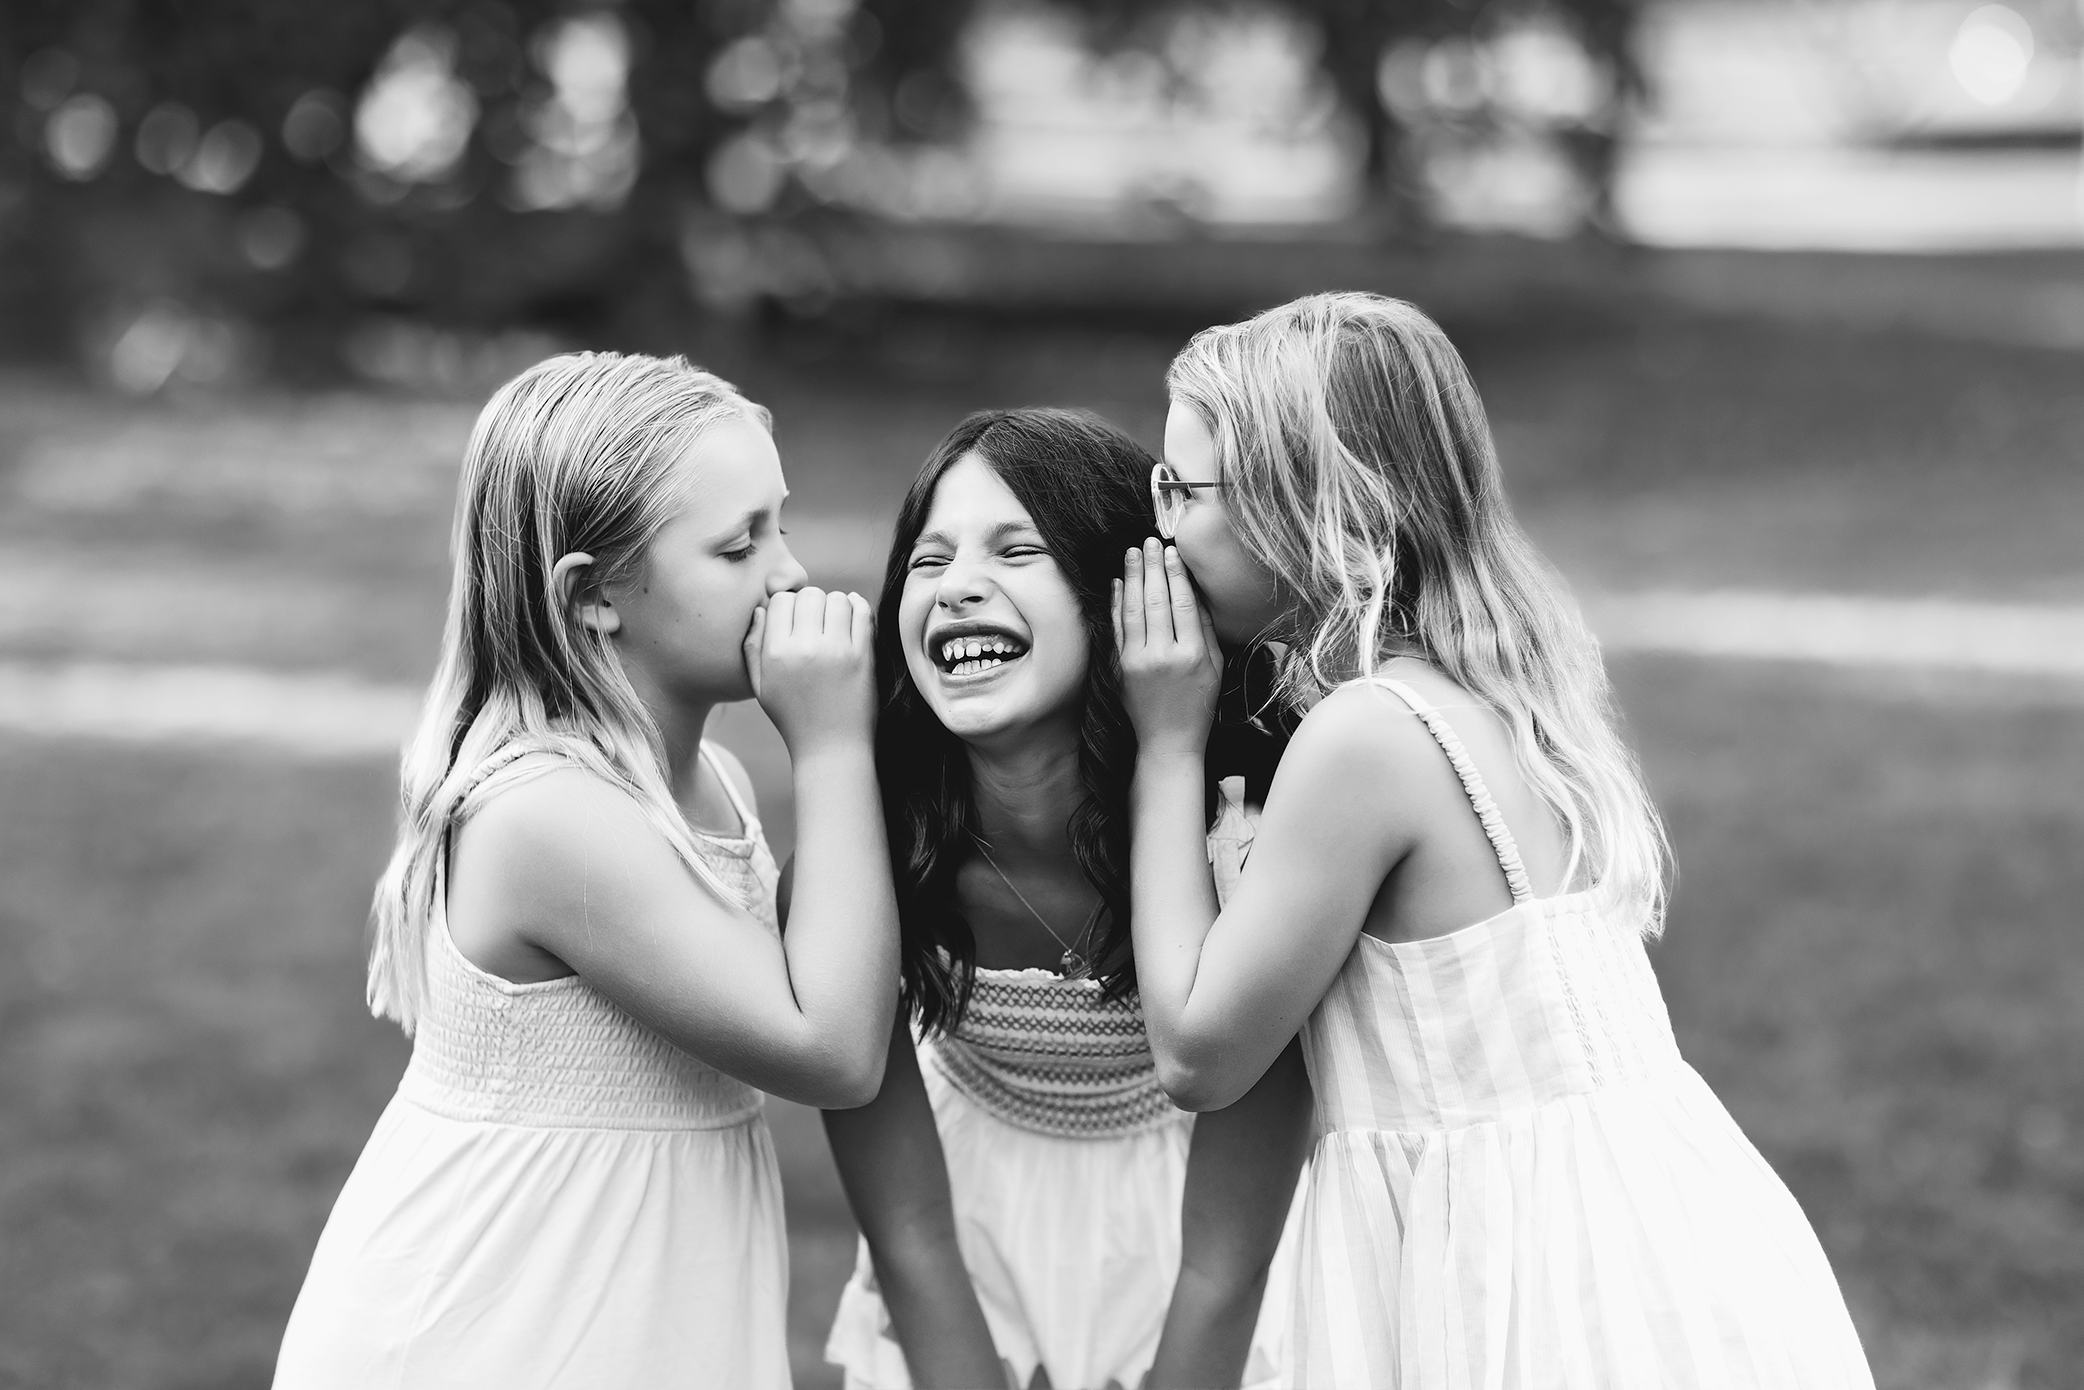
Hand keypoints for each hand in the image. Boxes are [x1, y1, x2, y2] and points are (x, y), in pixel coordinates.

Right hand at [745, 586, 875, 755]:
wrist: (831, 749)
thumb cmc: (793, 718)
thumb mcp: (760, 686)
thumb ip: (752, 646)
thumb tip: (759, 609)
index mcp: (776, 654)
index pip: (780, 601)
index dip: (788, 607)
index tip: (796, 621)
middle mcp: (804, 648)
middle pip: (809, 595)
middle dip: (812, 603)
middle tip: (817, 622)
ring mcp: (836, 651)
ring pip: (837, 599)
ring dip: (836, 605)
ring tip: (835, 622)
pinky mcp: (863, 656)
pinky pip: (863, 612)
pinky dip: (858, 607)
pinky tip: (852, 617)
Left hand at [1114, 538, 1220, 758]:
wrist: (1169, 741)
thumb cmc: (1198, 704)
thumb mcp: (1215, 667)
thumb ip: (1207, 629)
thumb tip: (1196, 592)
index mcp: (1192, 654)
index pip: (1183, 603)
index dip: (1176, 573)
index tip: (1171, 550)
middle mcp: (1163, 654)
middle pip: (1156, 600)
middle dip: (1151, 567)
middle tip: (1148, 541)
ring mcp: (1138, 661)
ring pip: (1133, 609)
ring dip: (1132, 577)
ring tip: (1131, 553)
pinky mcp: (1120, 667)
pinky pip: (1117, 628)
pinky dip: (1116, 603)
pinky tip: (1118, 582)